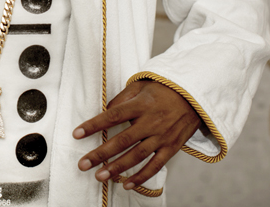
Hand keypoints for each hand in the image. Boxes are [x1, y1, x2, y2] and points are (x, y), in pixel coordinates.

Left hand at [72, 80, 201, 189]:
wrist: (194, 96)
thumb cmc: (162, 89)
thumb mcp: (140, 86)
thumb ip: (121, 99)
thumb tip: (103, 111)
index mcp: (141, 105)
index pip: (112, 116)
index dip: (93, 125)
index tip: (76, 134)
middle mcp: (151, 122)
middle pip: (122, 141)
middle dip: (100, 154)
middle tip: (83, 164)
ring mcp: (162, 136)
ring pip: (137, 156)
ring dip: (117, 168)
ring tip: (99, 176)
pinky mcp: (171, 147)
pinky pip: (155, 165)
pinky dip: (141, 176)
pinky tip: (126, 184)